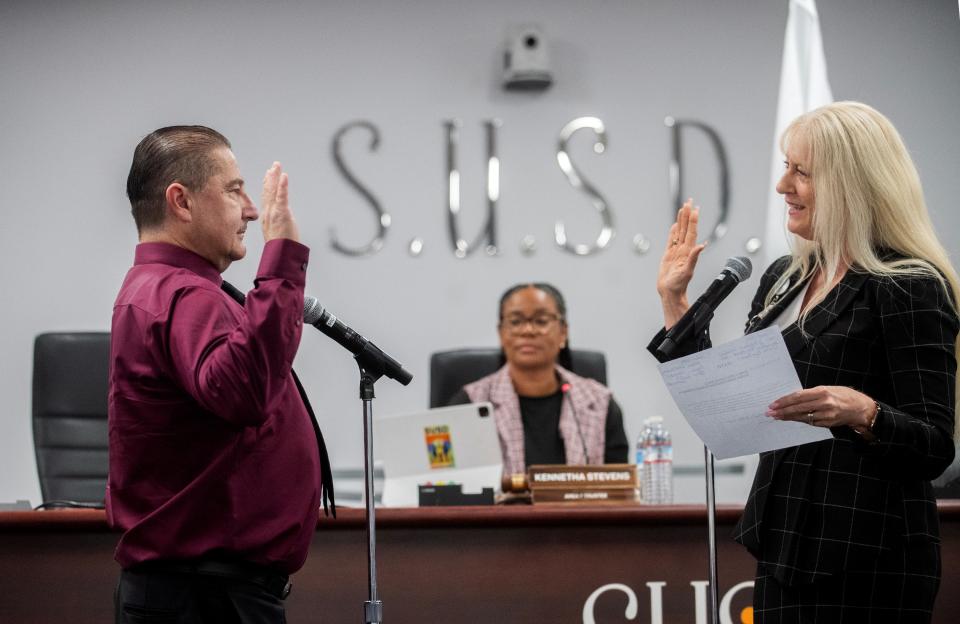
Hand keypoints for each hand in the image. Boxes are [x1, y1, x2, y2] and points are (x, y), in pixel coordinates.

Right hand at [261, 162, 299, 242]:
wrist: (281, 255)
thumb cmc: (281, 247)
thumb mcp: (276, 233)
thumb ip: (278, 225)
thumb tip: (282, 220)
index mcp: (266, 217)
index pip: (266, 198)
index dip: (266, 186)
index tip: (267, 175)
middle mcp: (268, 213)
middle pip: (268, 191)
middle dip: (270, 178)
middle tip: (273, 166)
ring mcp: (274, 212)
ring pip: (273, 191)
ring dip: (275, 177)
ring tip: (277, 166)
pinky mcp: (281, 213)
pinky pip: (282, 197)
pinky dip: (282, 186)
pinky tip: (284, 176)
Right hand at [657, 199, 706, 326]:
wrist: (670, 292)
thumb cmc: (678, 284)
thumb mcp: (687, 271)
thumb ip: (694, 258)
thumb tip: (702, 245)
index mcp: (688, 251)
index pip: (691, 231)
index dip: (693, 219)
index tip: (694, 208)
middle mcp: (683, 249)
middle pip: (686, 227)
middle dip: (687, 214)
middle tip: (689, 201)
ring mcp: (676, 251)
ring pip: (679, 231)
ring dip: (681, 220)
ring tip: (683, 208)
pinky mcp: (669, 255)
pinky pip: (671, 240)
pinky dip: (673, 231)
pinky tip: (675, 225)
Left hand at [766, 386, 876, 429]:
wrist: (861, 408)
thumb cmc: (844, 395)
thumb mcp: (828, 389)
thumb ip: (811, 394)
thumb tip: (794, 398)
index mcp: (822, 392)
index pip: (798, 396)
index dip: (784, 401)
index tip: (773, 404)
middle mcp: (824, 403)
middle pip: (798, 408)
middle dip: (782, 411)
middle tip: (770, 413)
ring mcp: (826, 415)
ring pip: (802, 417)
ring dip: (788, 417)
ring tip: (777, 417)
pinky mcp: (828, 423)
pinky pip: (810, 422)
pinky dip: (800, 420)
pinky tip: (791, 419)